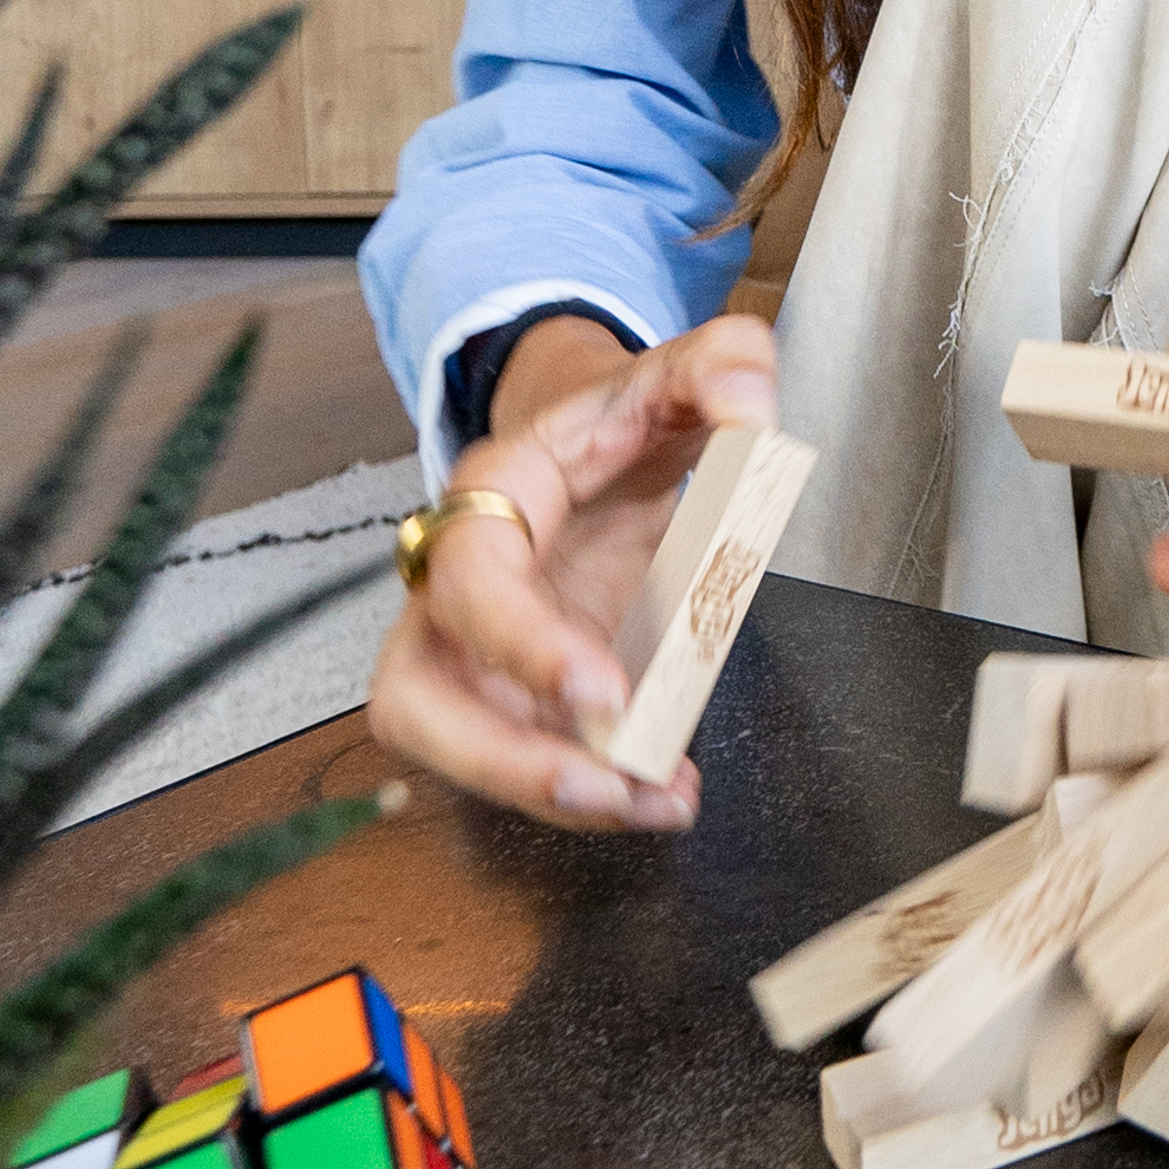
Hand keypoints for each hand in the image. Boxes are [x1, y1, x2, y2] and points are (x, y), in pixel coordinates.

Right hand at [364, 308, 780, 833]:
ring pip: (460, 748)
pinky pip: (525, 758)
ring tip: (651, 802)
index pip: (472, 581)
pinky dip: (588, 790)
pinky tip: (662, 792)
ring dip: (548, 794)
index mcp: (490, 498)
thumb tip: (751, 410)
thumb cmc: (614, 423)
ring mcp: (474, 653)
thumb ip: (717, 366)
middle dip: (500, 760)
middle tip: (601, 783)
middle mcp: (456, 588)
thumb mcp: (670, 376)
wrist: (590, 444)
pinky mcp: (511, 696)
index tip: (601, 695)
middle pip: (417, 697)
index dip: (521, 645)